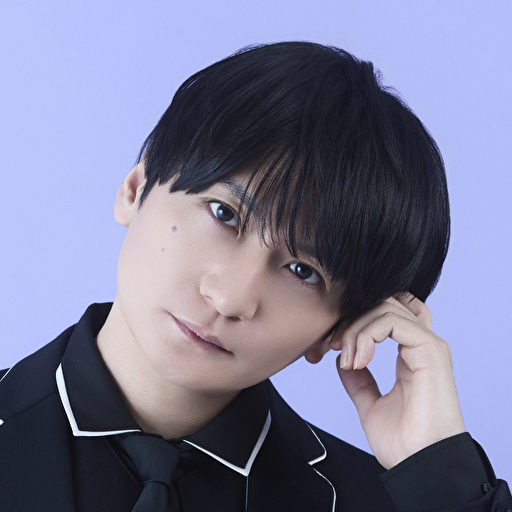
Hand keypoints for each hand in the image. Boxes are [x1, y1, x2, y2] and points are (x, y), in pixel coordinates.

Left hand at [329, 294, 465, 469]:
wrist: (420, 465)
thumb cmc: (404, 442)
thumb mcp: (369, 403)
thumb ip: (358, 379)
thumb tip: (343, 359)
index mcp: (410, 355)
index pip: (385, 315)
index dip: (354, 322)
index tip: (330, 345)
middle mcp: (421, 345)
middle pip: (383, 304)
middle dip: (351, 320)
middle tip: (332, 346)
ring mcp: (428, 345)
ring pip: (385, 308)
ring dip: (355, 329)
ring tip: (347, 359)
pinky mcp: (431, 350)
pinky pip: (393, 321)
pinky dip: (367, 334)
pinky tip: (358, 360)